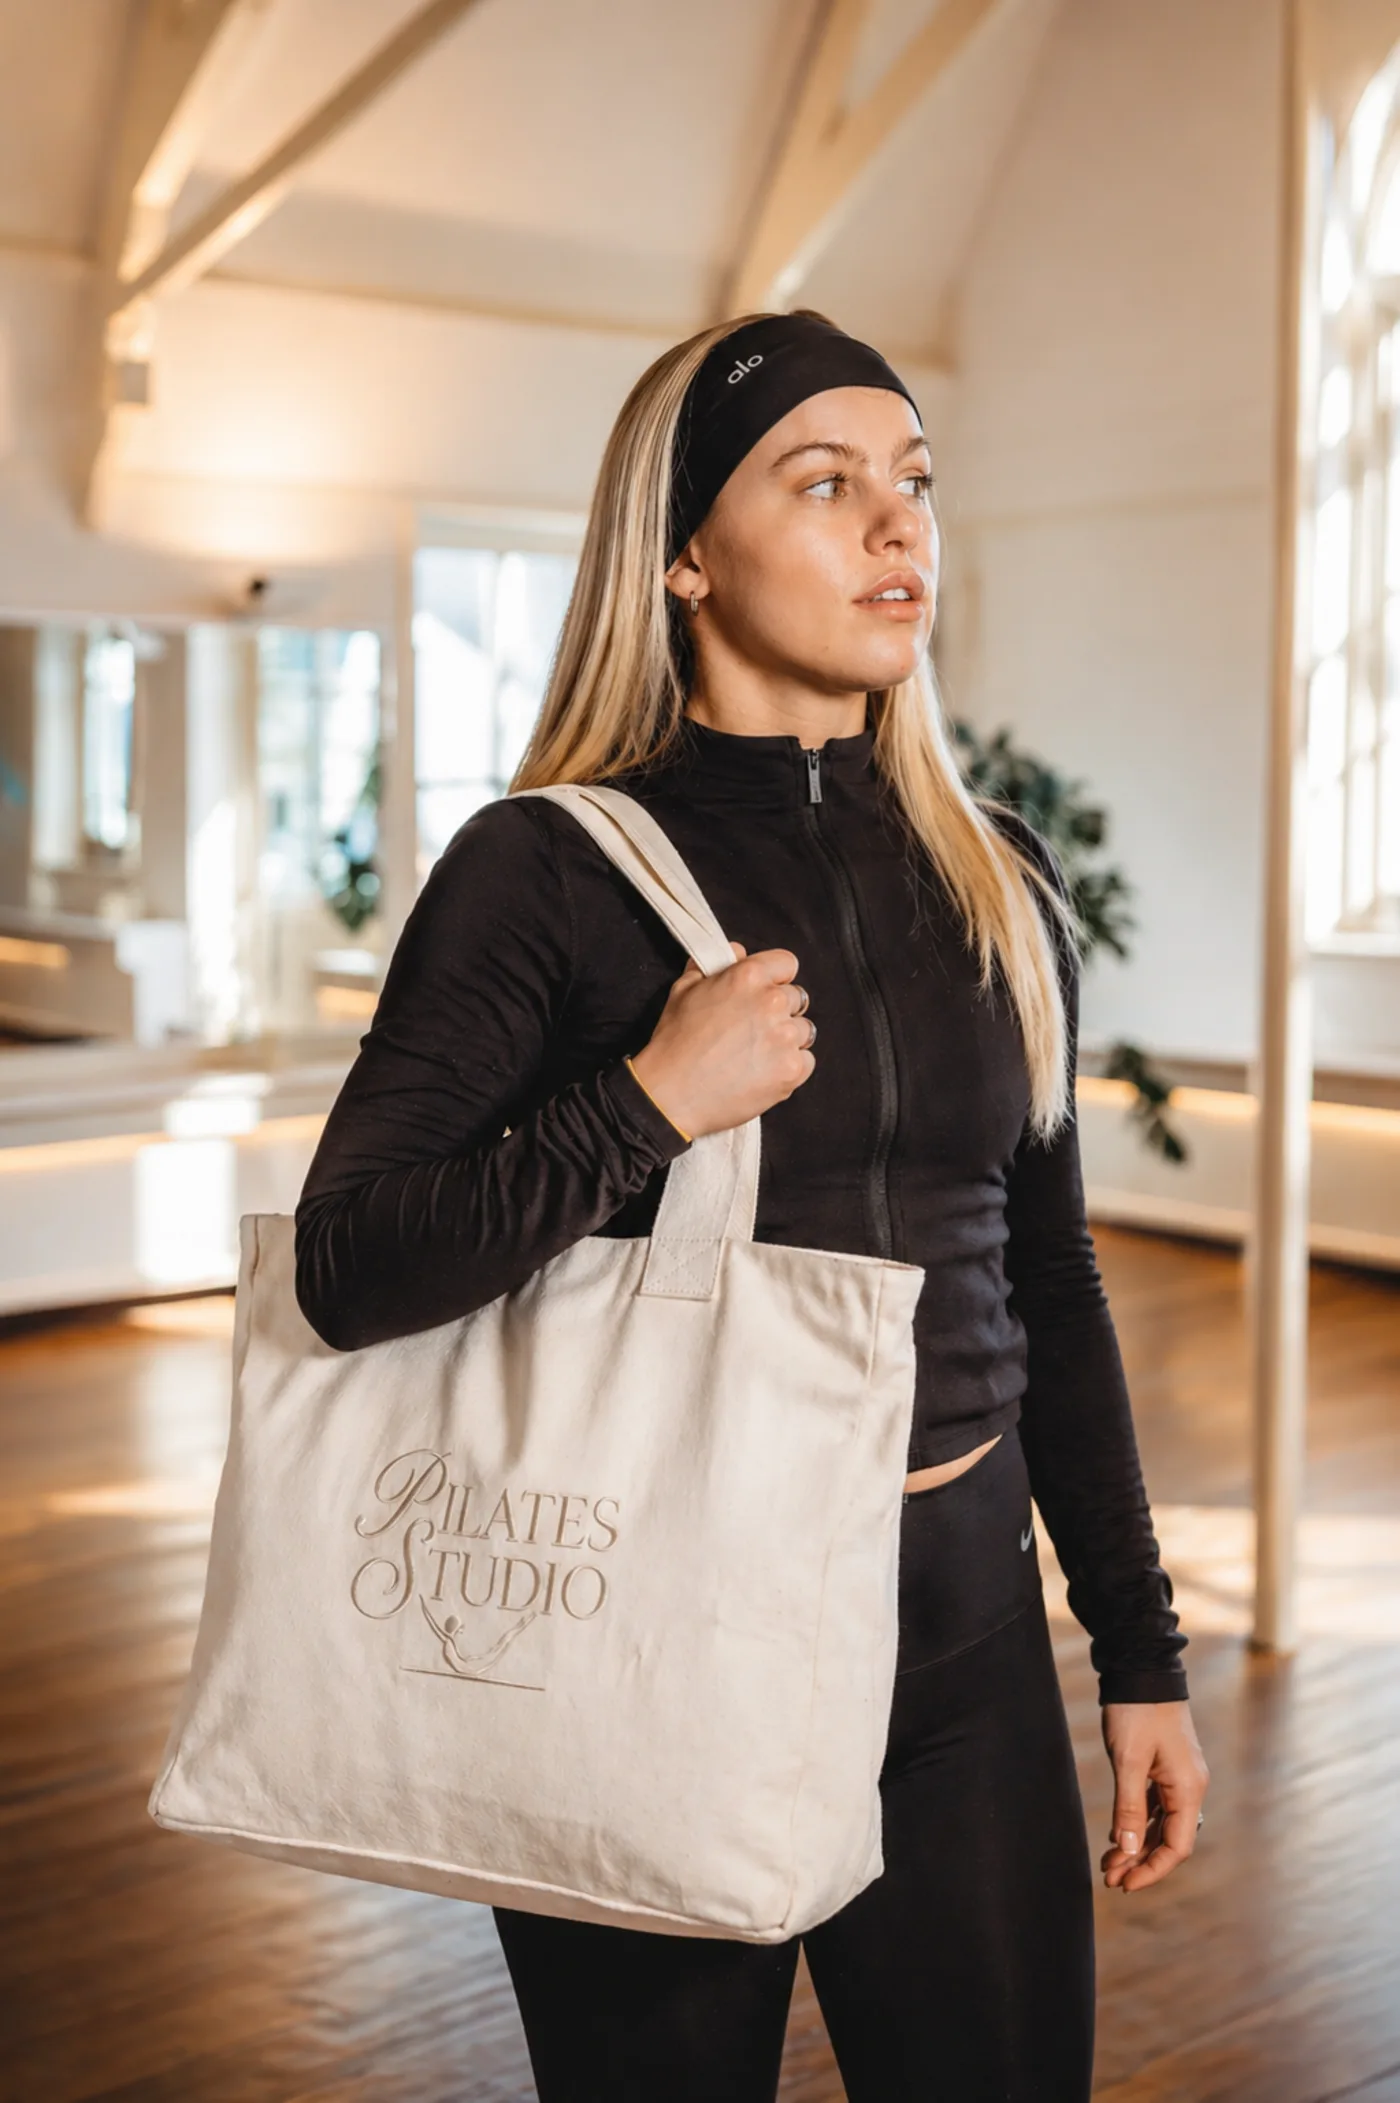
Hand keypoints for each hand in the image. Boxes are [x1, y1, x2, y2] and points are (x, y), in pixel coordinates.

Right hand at [629, 943, 815, 1138]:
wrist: (672, 1094)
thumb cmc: (674, 1043)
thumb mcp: (684, 990)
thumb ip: (716, 964)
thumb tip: (737, 952)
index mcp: (748, 977)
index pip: (787, 963)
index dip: (775, 977)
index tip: (765, 992)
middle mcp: (772, 1002)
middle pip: (796, 998)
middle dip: (779, 1010)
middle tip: (752, 1029)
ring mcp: (785, 1038)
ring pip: (803, 1030)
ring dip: (786, 1039)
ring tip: (756, 1053)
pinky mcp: (791, 1070)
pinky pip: (806, 1060)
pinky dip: (789, 1066)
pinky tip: (763, 1071)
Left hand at [1099, 1700, 1208, 1892]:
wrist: (1141, 1669)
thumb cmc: (1136, 1711)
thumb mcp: (1129, 1761)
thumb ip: (1129, 1808)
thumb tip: (1128, 1852)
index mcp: (1188, 1788)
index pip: (1177, 1847)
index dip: (1152, 1870)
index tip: (1125, 1884)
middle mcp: (1190, 1787)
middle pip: (1170, 1839)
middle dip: (1141, 1862)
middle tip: (1109, 1878)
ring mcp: (1178, 1777)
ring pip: (1160, 1824)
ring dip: (1136, 1845)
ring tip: (1109, 1863)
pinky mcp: (1165, 1767)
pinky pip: (1154, 1807)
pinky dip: (1137, 1824)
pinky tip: (1117, 1836)